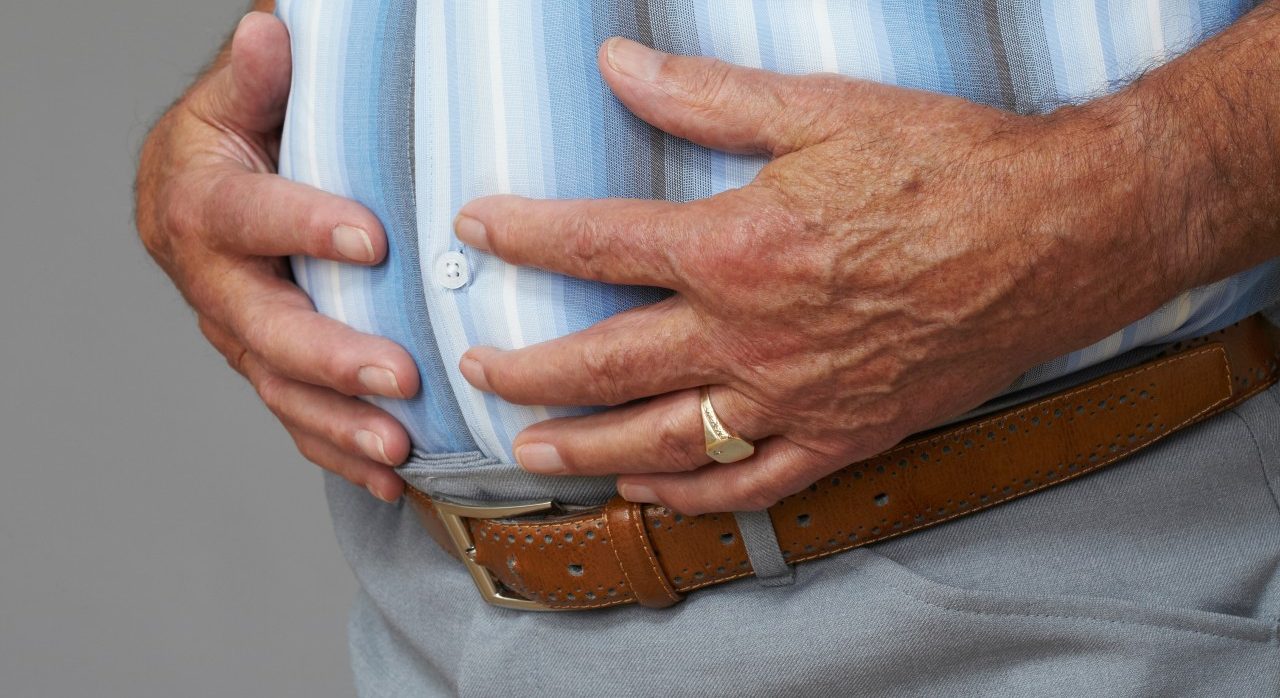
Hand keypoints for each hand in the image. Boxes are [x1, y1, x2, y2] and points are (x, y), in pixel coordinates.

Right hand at [135, 13, 418, 502]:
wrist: (201, 193)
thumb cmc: (237, 141)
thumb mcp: (242, 100)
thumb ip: (257, 78)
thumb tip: (272, 30)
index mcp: (203, 205)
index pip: (249, 216)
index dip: (305, 226)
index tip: (371, 237)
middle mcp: (213, 281)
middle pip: (265, 327)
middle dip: (331, 357)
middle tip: (399, 376)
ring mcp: (237, 334)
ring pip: (280, 389)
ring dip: (340, 424)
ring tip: (398, 448)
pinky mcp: (264, 367)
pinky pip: (296, 419)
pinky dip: (339, 452)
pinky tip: (389, 477)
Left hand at [453, 38, 1187, 513]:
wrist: (1059, 236)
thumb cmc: (947, 169)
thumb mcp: (822, 112)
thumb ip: (707, 97)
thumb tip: (619, 66)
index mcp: (736, 247)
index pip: (593, 244)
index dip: (523, 234)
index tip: (478, 227)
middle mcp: (750, 335)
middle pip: (604, 363)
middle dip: (527, 368)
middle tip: (478, 369)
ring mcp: (794, 397)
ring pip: (660, 439)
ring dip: (582, 446)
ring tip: (529, 448)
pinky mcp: (844, 434)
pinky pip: (751, 481)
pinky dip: (691, 492)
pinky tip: (649, 489)